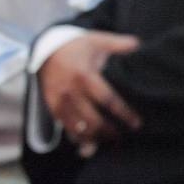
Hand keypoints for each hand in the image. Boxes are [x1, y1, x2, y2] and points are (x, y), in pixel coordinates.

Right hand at [39, 31, 141, 149]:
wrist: (45, 48)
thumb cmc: (76, 46)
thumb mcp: (96, 41)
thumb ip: (118, 44)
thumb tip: (138, 44)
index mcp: (84, 75)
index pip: (107, 100)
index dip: (123, 114)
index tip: (136, 124)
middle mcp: (71, 90)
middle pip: (93, 119)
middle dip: (110, 132)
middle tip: (121, 138)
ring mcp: (60, 99)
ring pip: (78, 126)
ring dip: (94, 137)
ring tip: (107, 141)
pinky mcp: (52, 104)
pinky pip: (64, 126)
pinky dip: (77, 137)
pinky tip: (87, 143)